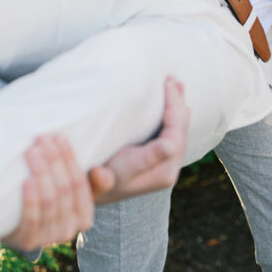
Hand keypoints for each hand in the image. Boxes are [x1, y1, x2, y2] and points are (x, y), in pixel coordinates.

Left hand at [3, 135, 94, 250]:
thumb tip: (99, 171)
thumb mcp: (72, 188)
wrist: (16, 223)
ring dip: (41, 172)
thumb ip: (94, 180)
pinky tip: (27, 180)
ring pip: (49, 201)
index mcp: (84, 218)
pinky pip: (32, 219)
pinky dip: (31, 199)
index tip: (59, 137)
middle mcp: (69, 231)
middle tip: (42, 138)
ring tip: (32, 151)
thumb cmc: (49, 197)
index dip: (70, 159)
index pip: (79, 183)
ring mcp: (48, 239)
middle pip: (63, 189)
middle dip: (53, 160)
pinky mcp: (27, 243)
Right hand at [88, 78, 188, 201]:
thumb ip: (101, 180)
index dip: (170, 116)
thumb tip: (103, 176)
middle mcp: (168, 170)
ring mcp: (169, 162)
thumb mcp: (96, 180)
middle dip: (176, 103)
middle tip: (170, 79)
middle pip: (179, 131)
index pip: (172, 139)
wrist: (93, 192)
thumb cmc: (92, 183)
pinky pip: (174, 128)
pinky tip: (176, 94)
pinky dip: (174, 110)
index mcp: (159, 174)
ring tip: (175, 82)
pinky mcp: (164, 156)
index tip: (169, 97)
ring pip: (179, 128)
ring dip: (177, 104)